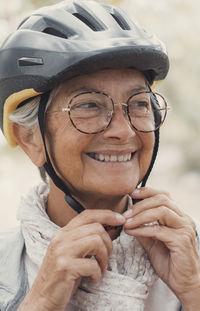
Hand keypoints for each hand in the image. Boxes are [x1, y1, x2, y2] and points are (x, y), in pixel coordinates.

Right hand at [18, 209, 124, 310]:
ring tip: (101, 267)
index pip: (87, 214)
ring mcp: (61, 251)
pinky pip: (92, 264)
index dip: (106, 214)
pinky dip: (98, 273)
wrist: (43, 298)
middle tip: (106, 257)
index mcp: (63, 232)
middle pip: (96, 227)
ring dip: (104, 257)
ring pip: (96, 241)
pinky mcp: (64, 267)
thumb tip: (109, 225)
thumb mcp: (72, 251)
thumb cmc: (63, 275)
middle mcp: (61, 238)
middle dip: (108, 242)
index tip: (120, 219)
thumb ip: (84, 238)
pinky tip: (94, 278)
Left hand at [123, 187, 199, 306]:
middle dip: (141, 204)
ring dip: (140, 215)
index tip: (132, 194)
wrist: (184, 284)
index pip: (164, 196)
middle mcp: (184, 219)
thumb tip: (127, 218)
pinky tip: (131, 232)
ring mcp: (184, 229)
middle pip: (162, 200)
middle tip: (125, 213)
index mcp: (179, 216)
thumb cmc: (169, 262)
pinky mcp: (181, 241)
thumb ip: (143, 228)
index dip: (148, 192)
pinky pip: (158, 230)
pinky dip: (142, 229)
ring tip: (126, 222)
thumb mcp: (152, 242)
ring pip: (161, 211)